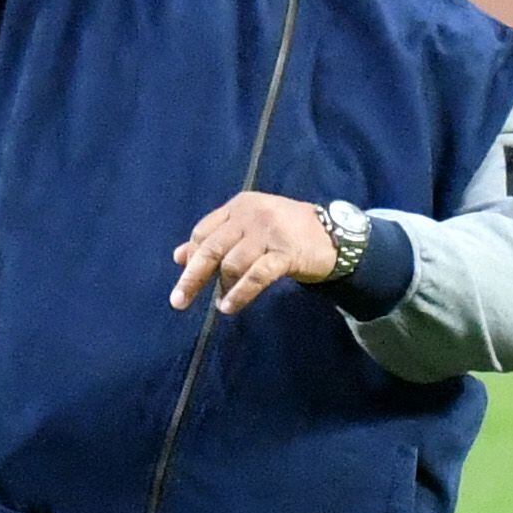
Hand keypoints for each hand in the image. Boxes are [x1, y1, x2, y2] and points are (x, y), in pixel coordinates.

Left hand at [171, 194, 335, 313]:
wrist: (334, 237)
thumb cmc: (287, 233)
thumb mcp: (249, 230)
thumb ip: (216, 239)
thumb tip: (179, 256)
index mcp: (239, 206)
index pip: (203, 231)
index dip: (192, 256)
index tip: (183, 277)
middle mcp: (251, 214)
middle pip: (211, 247)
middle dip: (193, 276)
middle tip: (178, 301)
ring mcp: (269, 232)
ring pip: (232, 264)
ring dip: (222, 288)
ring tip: (220, 305)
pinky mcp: (285, 252)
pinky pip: (255, 276)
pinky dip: (240, 294)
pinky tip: (230, 307)